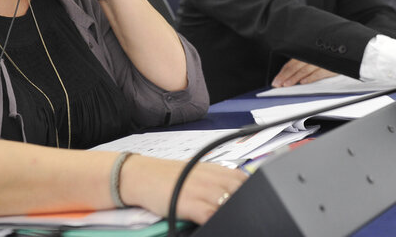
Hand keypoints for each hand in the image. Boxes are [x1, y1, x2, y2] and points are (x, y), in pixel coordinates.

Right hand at [120, 154, 246, 225]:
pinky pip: (212, 216)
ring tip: (237, 222)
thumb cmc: (167, 178)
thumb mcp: (196, 173)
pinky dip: (219, 222)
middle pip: (241, 192)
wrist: (141, 176)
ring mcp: (202, 190)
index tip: (254, 202)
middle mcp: (211, 178)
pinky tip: (221, 225)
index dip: (253, 193)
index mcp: (215, 169)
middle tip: (247, 215)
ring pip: (230, 204)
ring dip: (235, 214)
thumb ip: (216, 181)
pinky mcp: (190, 204)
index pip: (245, 180)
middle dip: (247, 205)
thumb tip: (234, 194)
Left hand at [271, 58, 337, 87]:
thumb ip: (301, 64)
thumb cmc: (327, 57)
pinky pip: (318, 73)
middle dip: (285, 76)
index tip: (276, 81)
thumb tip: (288, 76)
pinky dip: (310, 78)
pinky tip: (303, 82)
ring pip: (304, 70)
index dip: (282, 72)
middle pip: (295, 66)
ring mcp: (320, 61)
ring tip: (287, 84)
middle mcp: (311, 56)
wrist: (345, 54)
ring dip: (294, 78)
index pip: (291, 63)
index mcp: (305, 53)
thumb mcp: (313, 57)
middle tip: (277, 84)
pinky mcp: (330, 67)